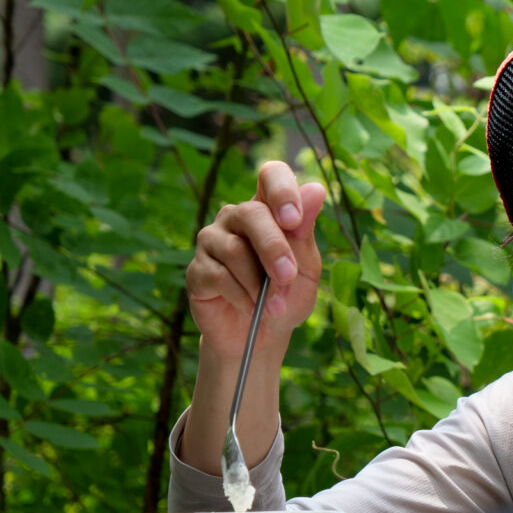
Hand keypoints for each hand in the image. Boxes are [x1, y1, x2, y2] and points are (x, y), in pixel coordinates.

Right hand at [186, 161, 326, 359]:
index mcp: (268, 209)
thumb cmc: (288, 296)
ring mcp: (212, 241)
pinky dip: (242, 297)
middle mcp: (236, 217)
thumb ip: (305, 232)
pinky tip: (251, 309)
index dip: (281, 189)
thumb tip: (316, 189)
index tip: (293, 218)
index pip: (271, 175)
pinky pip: (218, 276)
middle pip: (251, 213)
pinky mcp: (197, 270)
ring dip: (260, 283)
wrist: (263, 337)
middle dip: (273, 248)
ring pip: (235, 249)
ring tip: (273, 306)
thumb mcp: (306, 268)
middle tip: (288, 276)